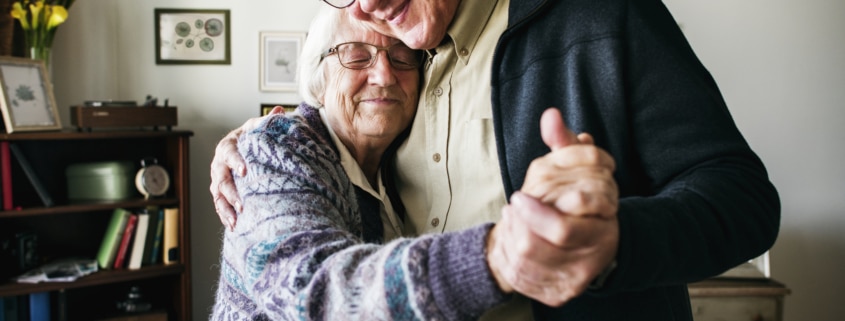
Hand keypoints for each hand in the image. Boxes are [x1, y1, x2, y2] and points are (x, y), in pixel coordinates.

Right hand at [210, 106, 285, 229]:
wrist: (246, 147)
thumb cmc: (255, 137)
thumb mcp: (261, 127)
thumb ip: (268, 122)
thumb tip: (279, 112)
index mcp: (228, 145)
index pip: (229, 153)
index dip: (235, 161)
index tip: (244, 171)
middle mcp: (219, 163)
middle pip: (221, 179)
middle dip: (231, 192)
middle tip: (242, 204)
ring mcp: (217, 180)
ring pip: (218, 196)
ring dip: (226, 209)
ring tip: (236, 221)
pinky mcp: (221, 193)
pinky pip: (220, 206)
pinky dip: (225, 216)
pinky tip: (234, 227)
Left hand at [487, 108, 618, 304]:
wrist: (586, 244)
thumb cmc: (578, 198)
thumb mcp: (575, 168)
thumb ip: (565, 144)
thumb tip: (551, 116)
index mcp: (605, 219)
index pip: (568, 220)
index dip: (536, 212)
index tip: (517, 196)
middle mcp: (597, 252)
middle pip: (546, 242)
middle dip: (519, 224)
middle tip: (511, 208)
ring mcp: (579, 277)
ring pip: (531, 262)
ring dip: (513, 238)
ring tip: (511, 220)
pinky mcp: (561, 294)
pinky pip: (528, 282)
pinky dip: (512, 261)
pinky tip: (513, 243)